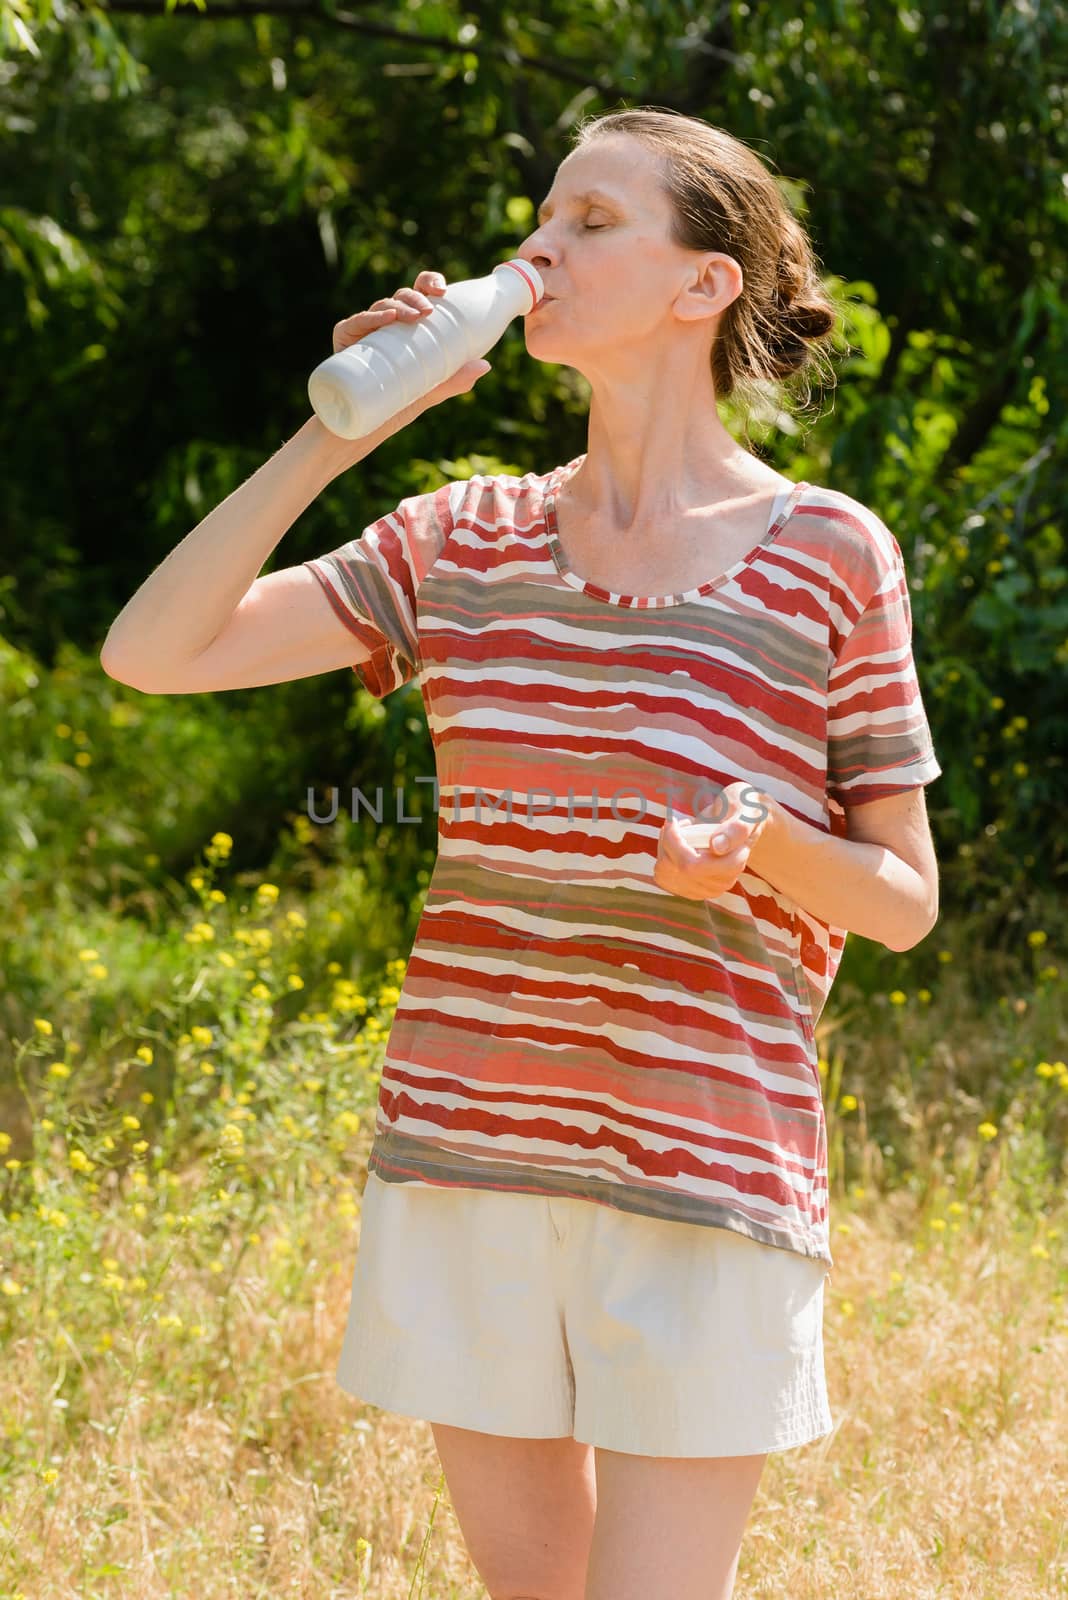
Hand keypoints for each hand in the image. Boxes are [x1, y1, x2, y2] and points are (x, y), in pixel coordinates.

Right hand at [330, 269, 491, 417]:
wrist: (361, 430)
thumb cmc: (395, 408)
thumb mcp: (429, 392)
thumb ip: (454, 380)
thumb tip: (485, 365)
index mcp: (407, 329)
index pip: (419, 295)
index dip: (429, 283)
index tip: (442, 291)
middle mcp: (386, 325)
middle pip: (402, 297)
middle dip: (416, 297)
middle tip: (428, 311)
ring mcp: (364, 331)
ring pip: (382, 306)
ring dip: (398, 306)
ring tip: (413, 317)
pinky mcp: (344, 341)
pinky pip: (355, 323)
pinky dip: (370, 317)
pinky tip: (387, 318)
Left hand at [653, 780, 775, 900]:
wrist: (738, 819)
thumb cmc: (744, 810)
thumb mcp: (747, 810)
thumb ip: (737, 828)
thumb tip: (717, 847)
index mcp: (734, 864)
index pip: (691, 866)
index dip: (674, 842)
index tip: (676, 820)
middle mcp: (721, 882)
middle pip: (676, 869)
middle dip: (668, 842)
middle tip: (676, 822)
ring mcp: (706, 888)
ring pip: (665, 873)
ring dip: (664, 848)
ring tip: (678, 831)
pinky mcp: (691, 888)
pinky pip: (663, 877)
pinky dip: (663, 857)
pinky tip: (675, 844)